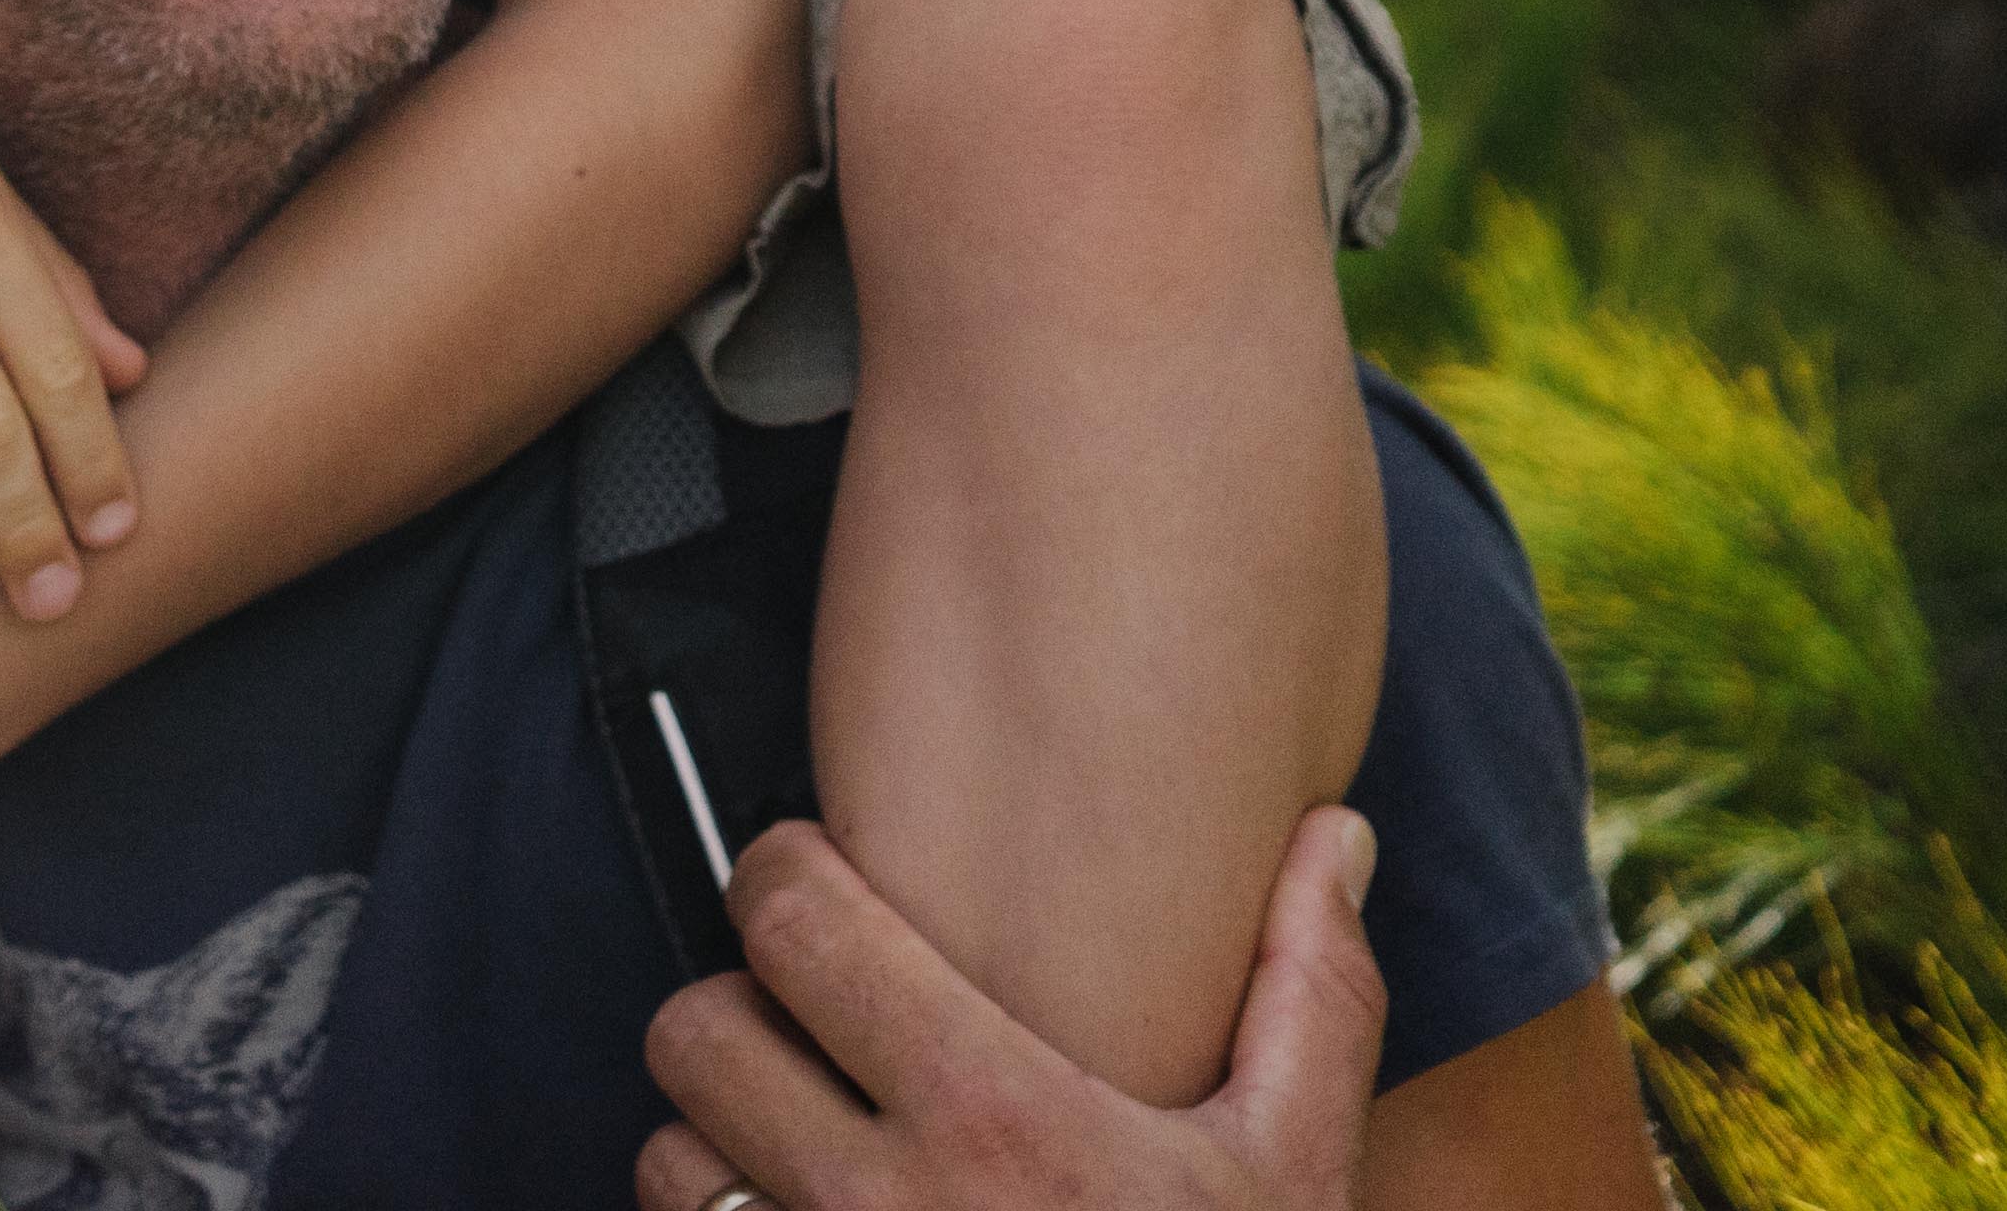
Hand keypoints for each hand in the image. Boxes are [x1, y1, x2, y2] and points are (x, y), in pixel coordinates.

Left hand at [635, 808, 1383, 1210]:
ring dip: (717, 1140)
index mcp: (995, 1118)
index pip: (794, 925)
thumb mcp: (1291, 1172)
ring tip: (802, 1143)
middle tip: (804, 1019)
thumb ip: (1309, 998)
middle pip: (695, 1032)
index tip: (816, 874)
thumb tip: (1332, 833)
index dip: (786, 873)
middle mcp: (880, 1204)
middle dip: (739, 1008)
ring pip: (673, 1158)